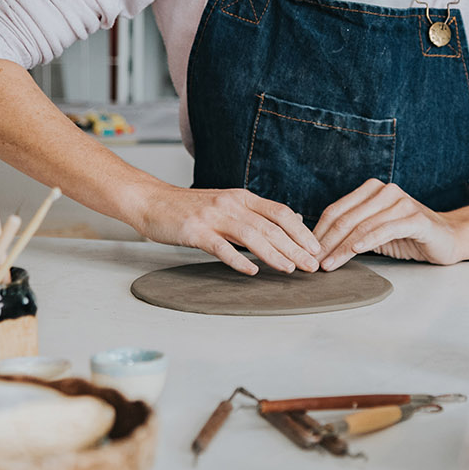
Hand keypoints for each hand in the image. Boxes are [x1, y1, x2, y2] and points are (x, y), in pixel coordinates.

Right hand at [133, 185, 322, 275]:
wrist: (152, 201)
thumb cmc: (190, 207)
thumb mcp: (228, 204)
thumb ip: (255, 214)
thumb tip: (290, 222)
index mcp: (242, 197)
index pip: (280, 212)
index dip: (301, 231)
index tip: (316, 248)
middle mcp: (231, 204)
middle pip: (270, 226)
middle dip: (295, 247)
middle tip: (312, 265)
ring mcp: (213, 216)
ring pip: (251, 235)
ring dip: (273, 254)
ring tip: (289, 269)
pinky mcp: (195, 231)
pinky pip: (220, 246)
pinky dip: (238, 260)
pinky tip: (251, 271)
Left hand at [312, 180, 460, 269]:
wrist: (447, 238)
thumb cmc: (408, 235)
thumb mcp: (374, 231)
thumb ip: (352, 231)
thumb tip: (318, 246)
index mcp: (372, 190)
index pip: (337, 210)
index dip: (319, 232)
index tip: (307, 252)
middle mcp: (385, 192)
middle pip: (346, 218)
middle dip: (327, 242)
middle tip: (314, 262)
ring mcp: (402, 203)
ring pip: (362, 226)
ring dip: (342, 247)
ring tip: (330, 264)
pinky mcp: (416, 218)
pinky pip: (386, 229)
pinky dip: (368, 240)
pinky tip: (356, 250)